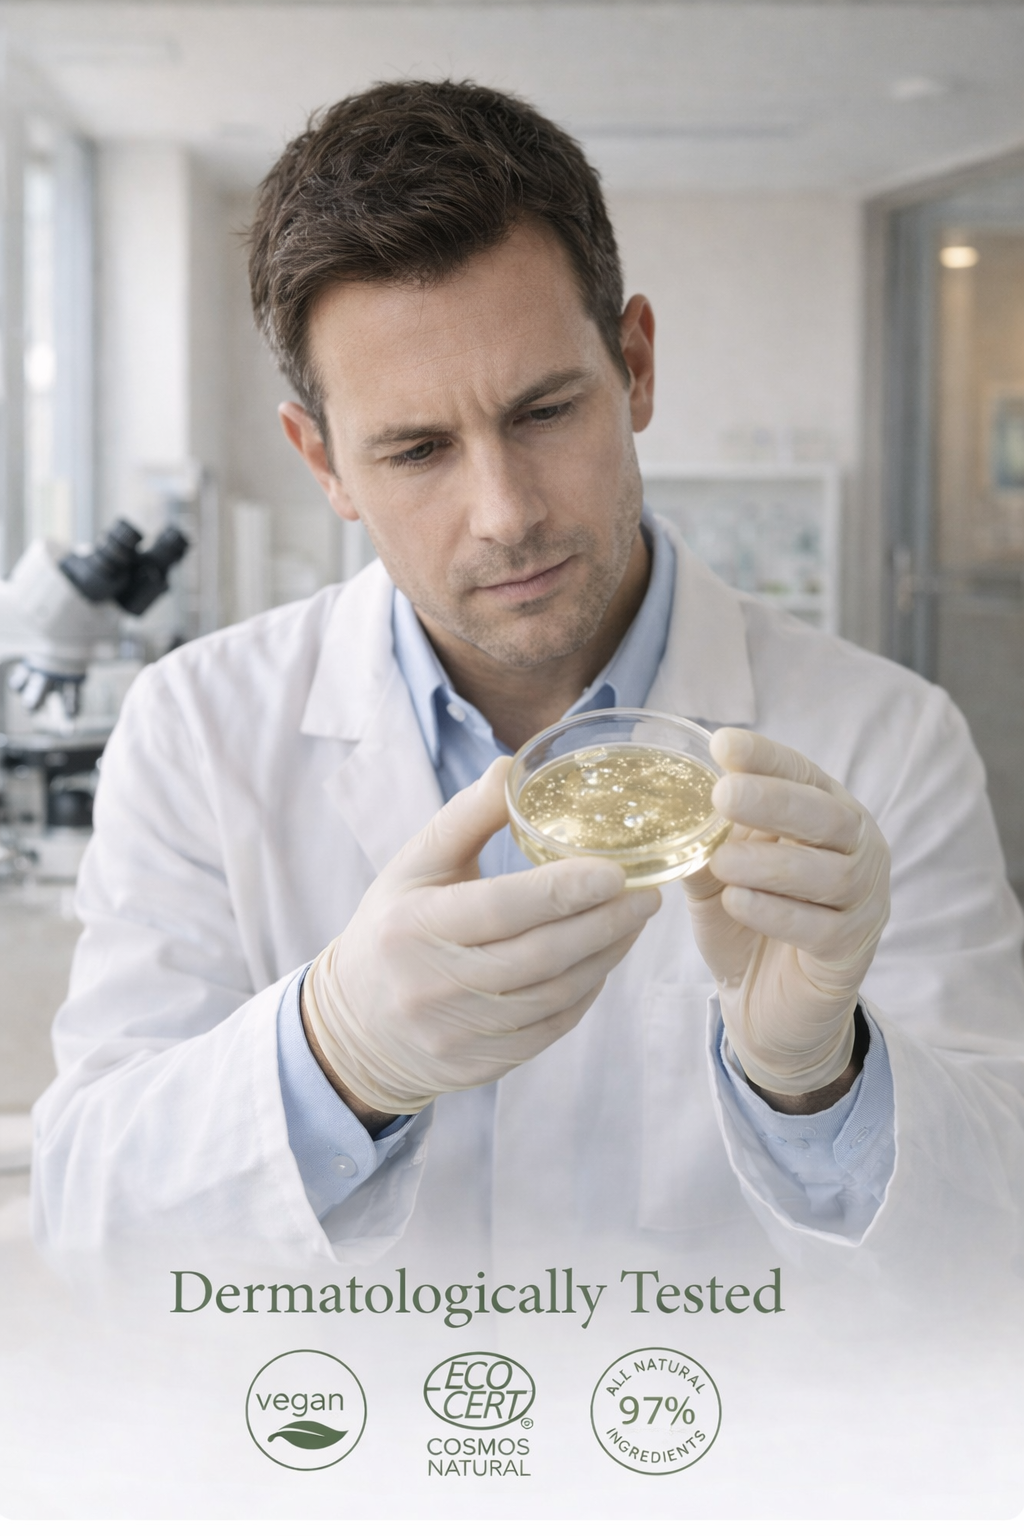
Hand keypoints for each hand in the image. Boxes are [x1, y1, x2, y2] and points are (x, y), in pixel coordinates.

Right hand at [303, 757, 660, 1115]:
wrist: (356, 1026)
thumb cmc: (393, 928)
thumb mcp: (412, 866)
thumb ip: (463, 818)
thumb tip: (510, 767)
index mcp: (415, 926)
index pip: (502, 907)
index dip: (564, 890)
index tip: (616, 871)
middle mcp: (435, 985)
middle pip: (540, 955)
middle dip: (603, 923)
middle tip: (645, 893)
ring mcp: (458, 1033)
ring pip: (554, 995)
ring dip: (604, 957)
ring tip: (633, 921)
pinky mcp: (480, 1064)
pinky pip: (550, 1028)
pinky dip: (585, 993)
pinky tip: (603, 961)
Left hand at [682, 729, 889, 1097]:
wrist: (770, 1007)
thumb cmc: (747, 925)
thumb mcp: (715, 877)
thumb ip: (703, 843)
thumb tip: (671, 810)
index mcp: (825, 816)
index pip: (803, 775)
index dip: (767, 758)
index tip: (723, 744)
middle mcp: (856, 851)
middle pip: (827, 817)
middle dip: (775, 801)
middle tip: (723, 794)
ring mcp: (862, 902)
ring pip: (829, 874)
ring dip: (771, 863)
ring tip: (722, 861)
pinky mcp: (851, 952)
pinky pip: (820, 927)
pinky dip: (777, 912)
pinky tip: (738, 901)